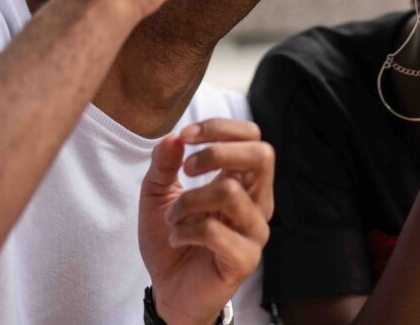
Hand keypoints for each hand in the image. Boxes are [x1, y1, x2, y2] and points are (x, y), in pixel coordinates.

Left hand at [138, 120, 273, 324]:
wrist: (169, 290)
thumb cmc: (171, 238)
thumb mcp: (157, 195)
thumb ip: (164, 164)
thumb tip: (173, 138)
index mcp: (241, 180)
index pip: (251, 137)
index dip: (221, 128)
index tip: (186, 136)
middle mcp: (255, 201)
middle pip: (262, 155)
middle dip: (217, 153)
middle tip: (186, 170)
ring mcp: (254, 230)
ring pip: (232, 192)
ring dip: (190, 200)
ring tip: (173, 217)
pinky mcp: (245, 258)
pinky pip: (216, 232)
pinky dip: (186, 231)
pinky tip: (176, 239)